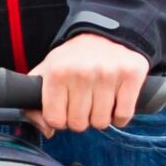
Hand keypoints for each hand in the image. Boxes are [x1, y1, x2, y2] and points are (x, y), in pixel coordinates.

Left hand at [32, 34, 150, 133]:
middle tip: (84, 102)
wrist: (103, 33)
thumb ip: (34, 106)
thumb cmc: (72, 59)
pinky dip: (119, 116)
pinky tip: (114, 103)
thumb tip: (48, 131)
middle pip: (79, 124)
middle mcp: (82, 72)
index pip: (55, 120)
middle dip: (81, 118)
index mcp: (57, 72)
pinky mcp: (131, 75)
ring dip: (100, 117)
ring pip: (101, 122)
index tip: (65, 107)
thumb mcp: (45, 74)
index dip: (60, 118)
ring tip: (98, 100)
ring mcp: (108, 73)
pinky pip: (123, 116)